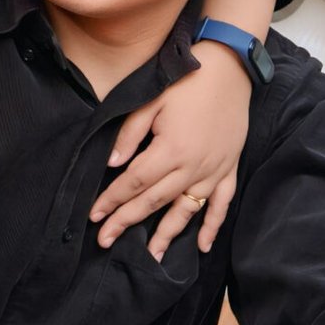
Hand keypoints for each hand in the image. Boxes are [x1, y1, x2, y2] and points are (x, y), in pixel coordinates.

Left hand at [91, 40, 250, 258]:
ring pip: (186, 210)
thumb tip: (112, 163)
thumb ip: (130, 133)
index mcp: (170, 150)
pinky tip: (203, 246)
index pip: (134, 182)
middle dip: (127, 221)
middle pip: (154, 202)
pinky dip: (213, 226)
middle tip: (106, 241)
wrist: (230, 67)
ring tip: (150, 256)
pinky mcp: (229, 168)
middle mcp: (192, 167)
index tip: (94, 216)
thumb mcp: (152, 100)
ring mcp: (213, 170)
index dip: (112, 200)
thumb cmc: (188, 81)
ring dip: (167, 235)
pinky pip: (222, 203)